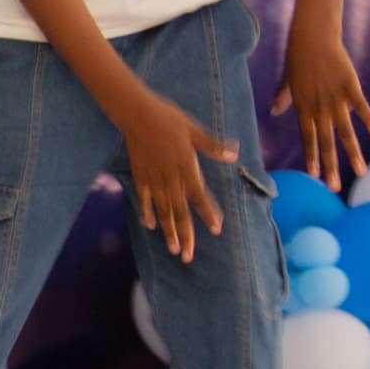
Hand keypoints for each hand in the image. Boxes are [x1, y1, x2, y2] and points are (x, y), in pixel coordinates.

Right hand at [120, 88, 235, 263]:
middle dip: (185, 235)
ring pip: (162, 210)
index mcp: (186, 166)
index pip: (199, 196)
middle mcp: (170, 177)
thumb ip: (212, 145)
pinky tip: (149, 225)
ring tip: (173, 249)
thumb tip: (233, 154)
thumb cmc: (167, 117)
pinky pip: (144, 198)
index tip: (216, 229)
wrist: (135, 112)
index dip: (207, 213)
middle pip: (179, 211)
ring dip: (168, 231)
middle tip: (188, 256)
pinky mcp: (140, 175)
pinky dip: (147, 212)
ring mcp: (153, 178)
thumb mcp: (194, 129)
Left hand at [271, 29, 369, 190]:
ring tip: (360, 171)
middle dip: (330, 166)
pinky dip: (367, 119)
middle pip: (326, 142)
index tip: (315, 176)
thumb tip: (273, 110)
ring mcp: (335, 98)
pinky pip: (360, 106)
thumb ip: (283, 97)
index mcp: (303, 107)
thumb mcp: (288, 80)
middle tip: (334, 187)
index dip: (312, 157)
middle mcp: (319, 107)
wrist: (312, 35)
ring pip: (345, 131)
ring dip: (352, 153)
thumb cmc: (299, 57)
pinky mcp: (350, 86)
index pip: (308, 138)